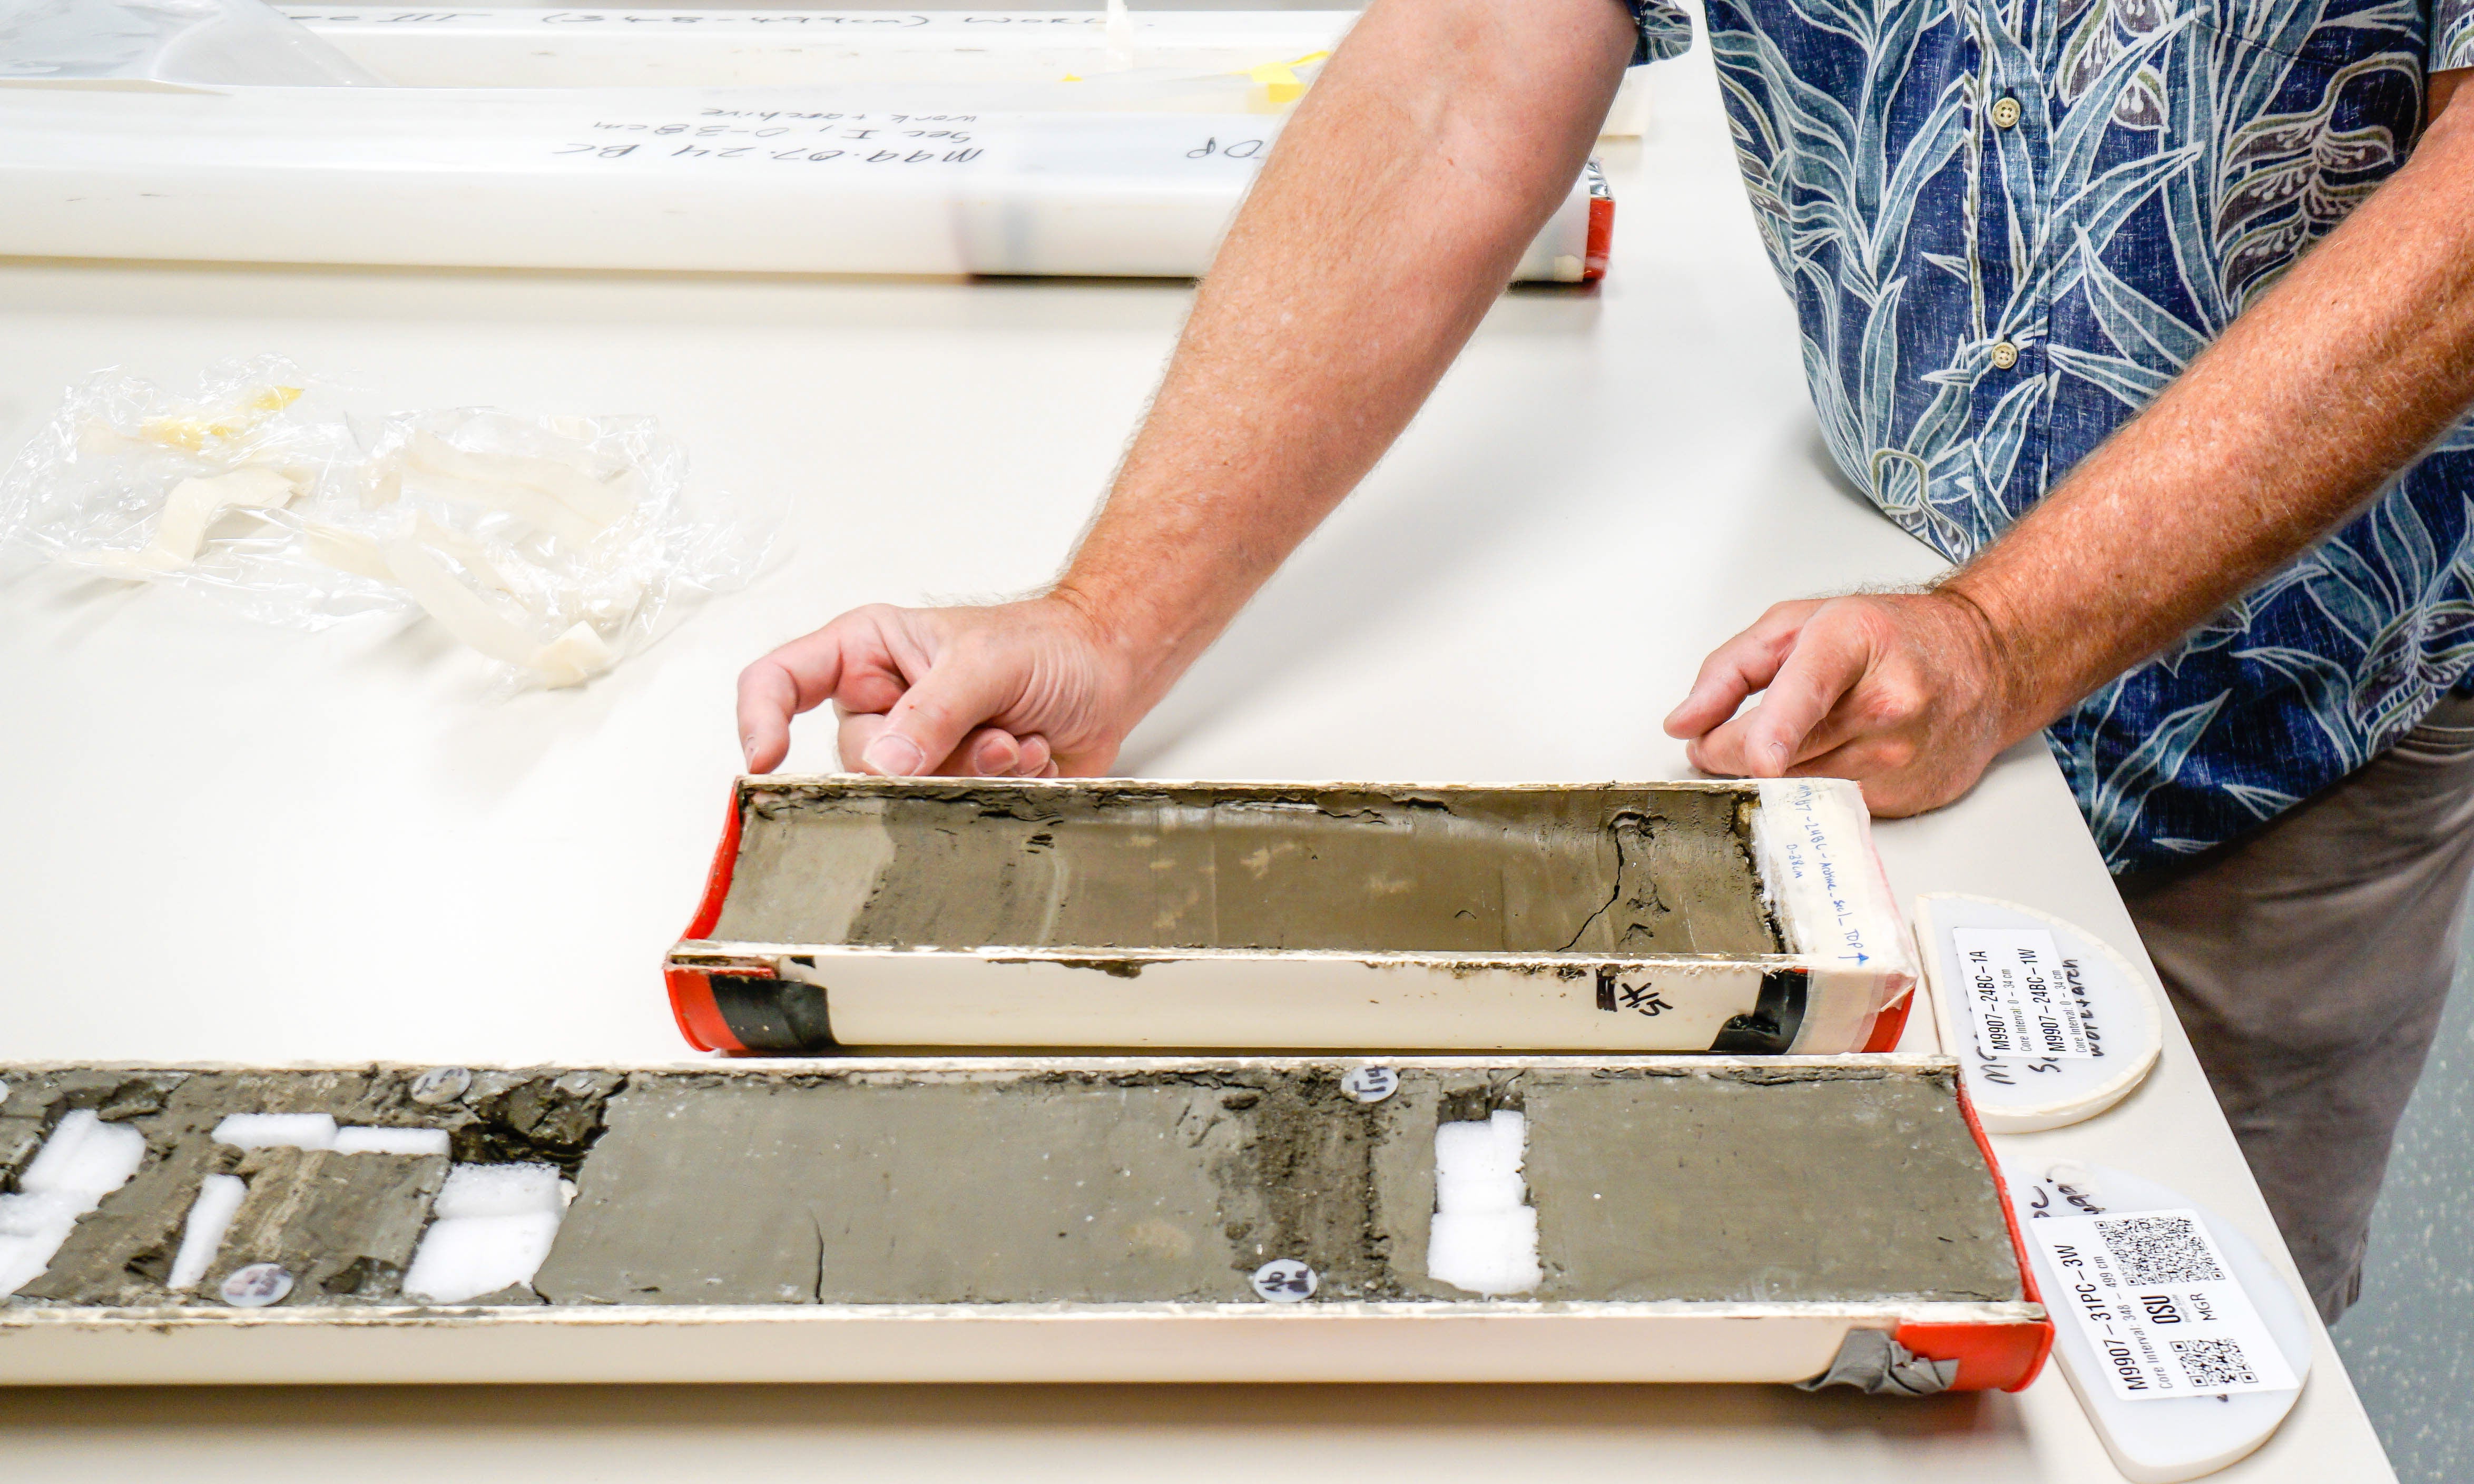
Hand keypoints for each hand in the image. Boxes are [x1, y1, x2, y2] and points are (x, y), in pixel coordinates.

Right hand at [735, 595, 1139, 776]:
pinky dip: (999, 790)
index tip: (766, 759)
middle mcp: (882, 705)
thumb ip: (935, 711)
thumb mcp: (987, 662)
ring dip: (974, 774)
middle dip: (928, 758)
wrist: (1106, 672)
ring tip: (1017, 738)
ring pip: (905, 796)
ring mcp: (916, 751)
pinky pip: (951, 813)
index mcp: (867, 652)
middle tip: (991, 732)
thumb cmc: (1046, 645)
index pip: (781, 679)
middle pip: (854, 760)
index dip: (760, 718)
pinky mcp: (952, 786)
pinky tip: (1028, 758)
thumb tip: (885, 763)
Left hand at [1661, 591, 2019, 816]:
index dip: (1772, 730)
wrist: (1986, 664)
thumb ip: (1730, 669)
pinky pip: (1827, 805)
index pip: (1807, 692)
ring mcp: (1899, 758)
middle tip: (1722, 735)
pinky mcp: (1904, 797)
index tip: (1758, 756)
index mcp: (1854, 643)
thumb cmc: (1893, 636)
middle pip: (1779, 755)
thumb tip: (1684, 723)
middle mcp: (1884, 704)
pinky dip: (1812, 787)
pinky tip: (1836, 753)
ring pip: (1795, 787)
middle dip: (1731, 752)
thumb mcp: (1800, 622)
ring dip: (1770, 771)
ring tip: (1788, 735)